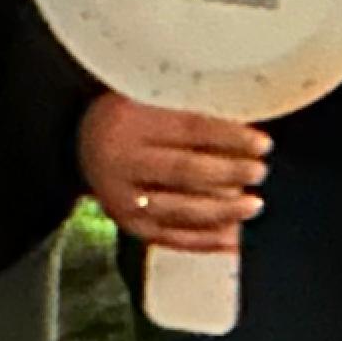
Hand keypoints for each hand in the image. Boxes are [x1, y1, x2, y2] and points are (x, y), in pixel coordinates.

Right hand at [82, 93, 268, 256]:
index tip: (262, 143)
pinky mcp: (130, 227)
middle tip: (259, 172)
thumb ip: (188, 110)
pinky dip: (208, 241)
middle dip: (229, 173)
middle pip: (185, 171)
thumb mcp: (148, 99)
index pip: (190, 129)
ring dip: (223, 210)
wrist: (79, 146)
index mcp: (130, 122)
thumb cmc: (129, 118)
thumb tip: (246, 129)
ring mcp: (124, 200)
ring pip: (181, 210)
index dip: (230, 137)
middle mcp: (123, 163)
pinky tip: (235, 238)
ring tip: (253, 204)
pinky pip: (174, 238)